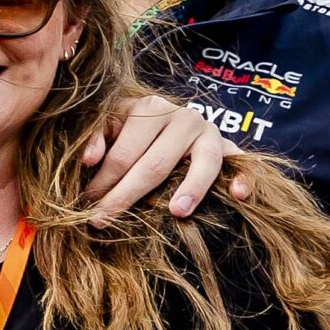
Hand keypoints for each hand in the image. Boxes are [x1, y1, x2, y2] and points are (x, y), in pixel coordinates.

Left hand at [81, 93, 246, 220]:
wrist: (166, 120)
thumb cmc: (130, 129)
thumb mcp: (107, 125)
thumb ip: (94, 137)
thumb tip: (89, 160)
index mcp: (150, 108)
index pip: (123, 153)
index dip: (102, 182)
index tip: (86, 205)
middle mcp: (184, 117)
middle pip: (156, 164)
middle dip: (127, 196)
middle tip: (105, 221)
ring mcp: (210, 132)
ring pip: (204, 162)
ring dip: (192, 188)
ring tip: (176, 212)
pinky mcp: (229, 147)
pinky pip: (242, 162)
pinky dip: (243, 177)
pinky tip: (238, 195)